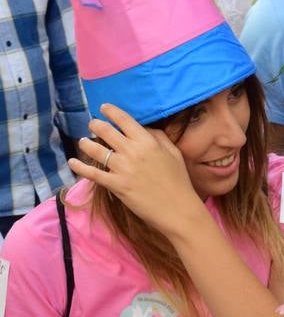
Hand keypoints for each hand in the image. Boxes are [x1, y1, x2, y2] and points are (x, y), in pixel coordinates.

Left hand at [68, 104, 204, 238]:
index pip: (125, 120)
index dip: (111, 111)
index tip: (103, 108)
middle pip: (106, 131)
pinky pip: (92, 173)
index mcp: (148, 142)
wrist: (177, 208)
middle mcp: (132, 151)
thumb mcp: (174, 153)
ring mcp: (122, 168)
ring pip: (96, 150)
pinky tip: (72, 162)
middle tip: (92, 124)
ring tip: (83, 141)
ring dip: (86, 143)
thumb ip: (159, 137)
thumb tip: (144, 128)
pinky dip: (80, 167)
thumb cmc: (178, 180)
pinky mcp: (115, 184)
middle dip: (96, 125)